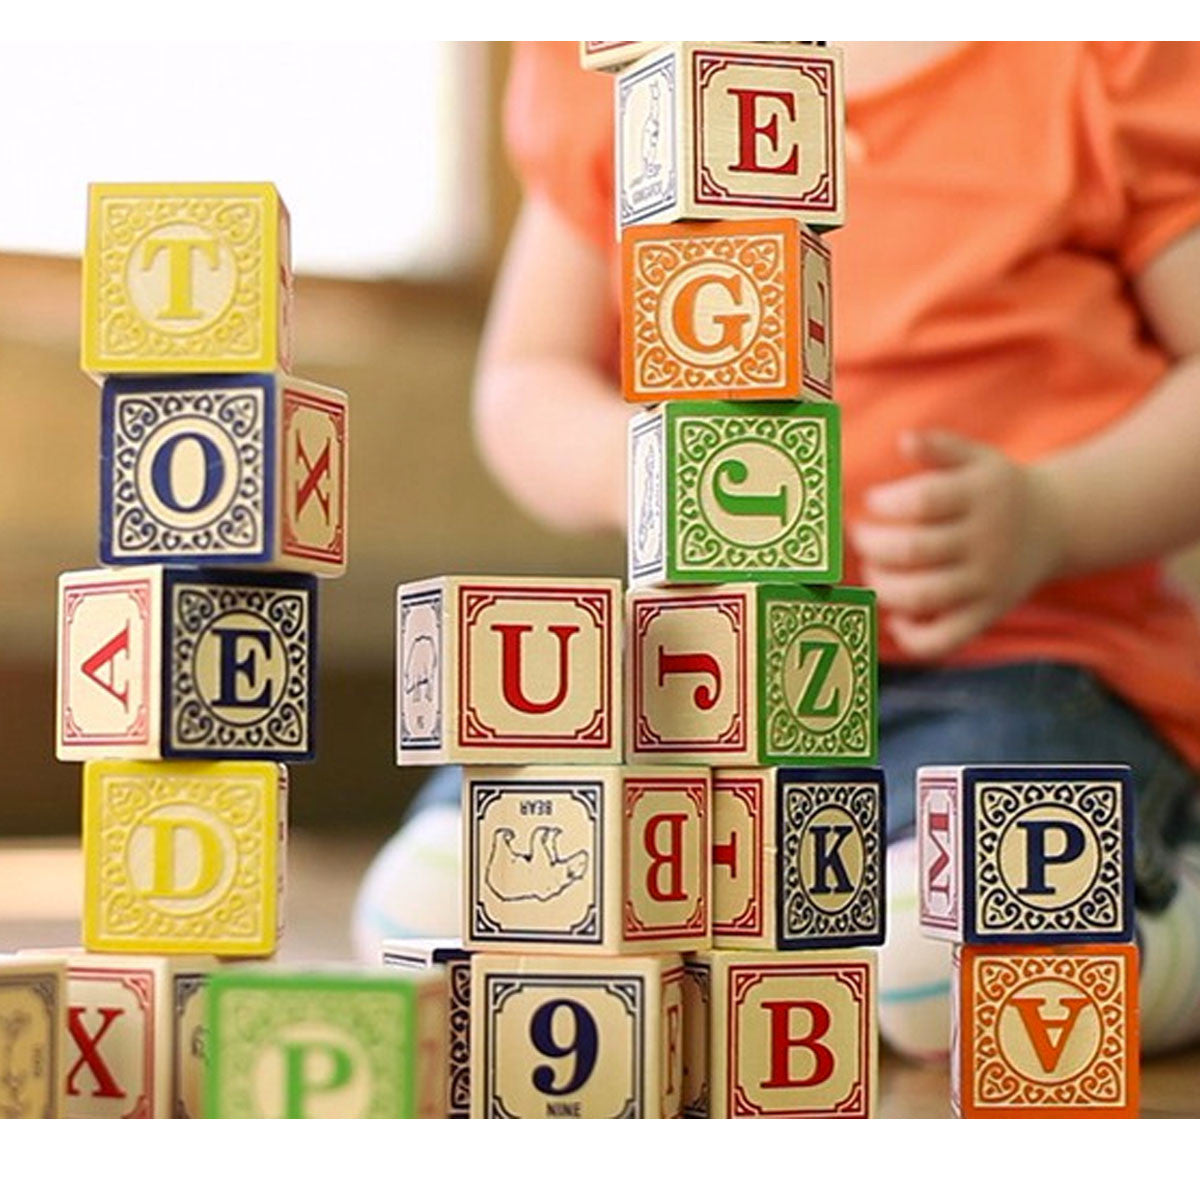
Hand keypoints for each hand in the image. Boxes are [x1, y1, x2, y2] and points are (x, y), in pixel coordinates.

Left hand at [850, 430, 1064, 657]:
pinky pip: (943, 639)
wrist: (1056, 526)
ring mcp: (986, 583)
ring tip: (873, 570)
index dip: (886, 503)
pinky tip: (896, 615)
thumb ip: (939, 446)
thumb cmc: (996, 490)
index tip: (872, 501)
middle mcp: (985, 542)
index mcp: (980, 497)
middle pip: (914, 551)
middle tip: (860, 536)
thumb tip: (903, 440)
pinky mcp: (985, 615)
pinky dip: (911, 637)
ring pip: (922, 596)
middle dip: (872, 546)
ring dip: (882, 587)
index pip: (924, 501)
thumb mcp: (977, 458)